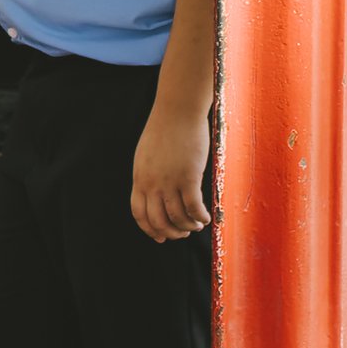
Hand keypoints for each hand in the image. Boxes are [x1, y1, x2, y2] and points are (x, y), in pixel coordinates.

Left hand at [131, 99, 211, 243]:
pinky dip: (201, 217)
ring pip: (178, 217)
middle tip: (184, 233)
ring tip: (197, 225)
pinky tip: (207, 218)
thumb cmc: (165, 128)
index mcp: (139, 178)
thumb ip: (148, 175)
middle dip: (172, 233)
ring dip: (189, 226)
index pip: (140, 214)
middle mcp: (152, 183)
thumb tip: (154, 192)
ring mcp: (169, 181)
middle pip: (159, 221)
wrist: (178, 110)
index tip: (161, 237)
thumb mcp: (146, 155)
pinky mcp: (189, 177)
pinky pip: (194, 207)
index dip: (150, 230)